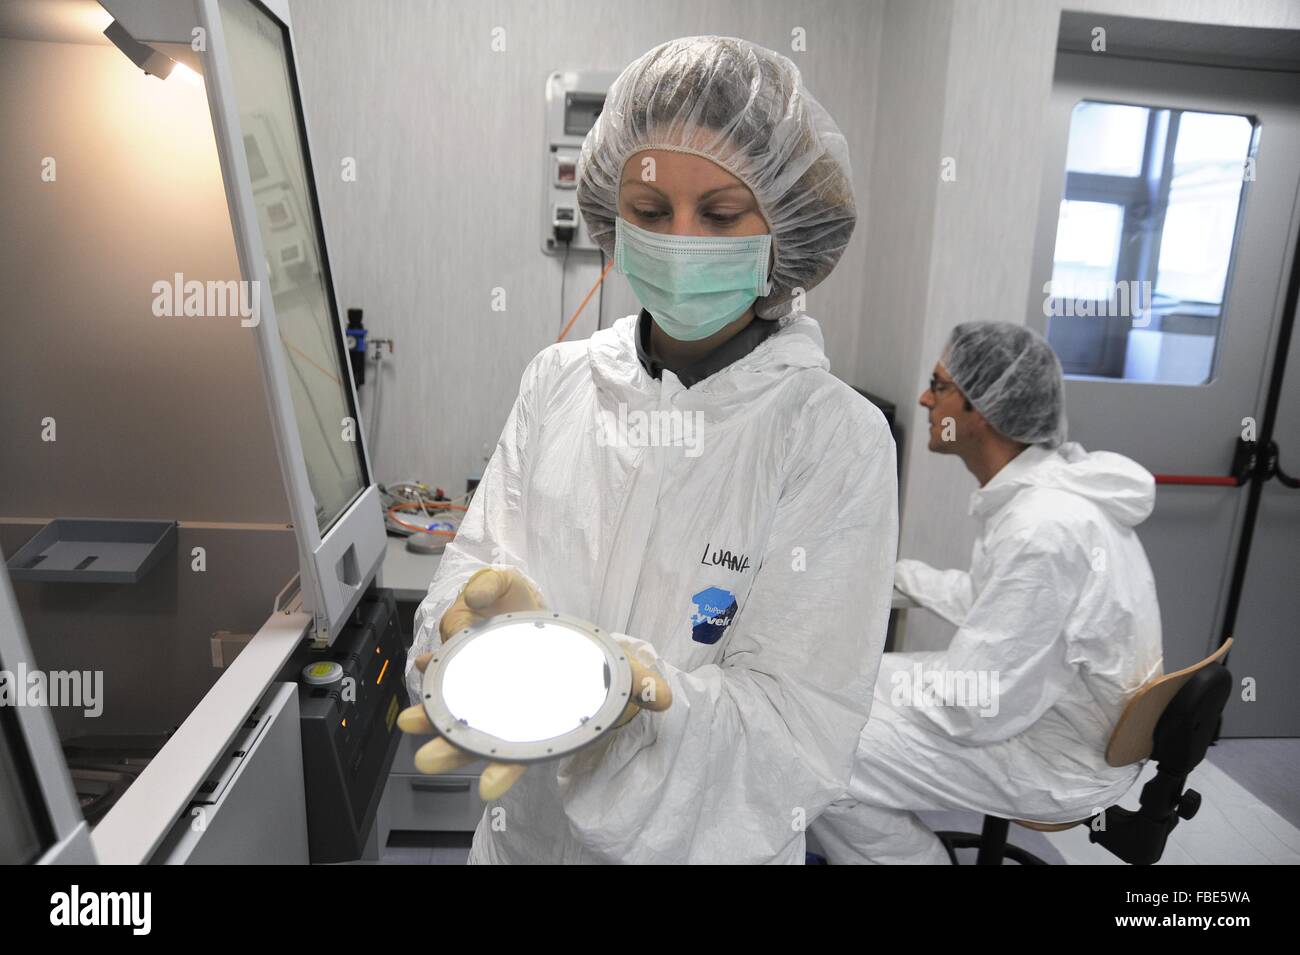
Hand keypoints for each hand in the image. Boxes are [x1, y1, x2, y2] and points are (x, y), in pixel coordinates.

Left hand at [397, 573, 671, 799]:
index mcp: (546, 725)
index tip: (488, 788)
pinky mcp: (482, 657)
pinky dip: (439, 666)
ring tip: (409, 718)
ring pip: (457, 707)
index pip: (524, 755)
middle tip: (428, 757)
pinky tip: (427, 663)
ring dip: (431, 712)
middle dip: (452, 748)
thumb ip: (643, 685)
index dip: (506, 771)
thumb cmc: (603, 668)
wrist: (583, 643)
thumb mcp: (629, 674)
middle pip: (478, 739)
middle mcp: (513, 712)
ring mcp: (493, 687)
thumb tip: (662, 697)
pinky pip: (455, 666)